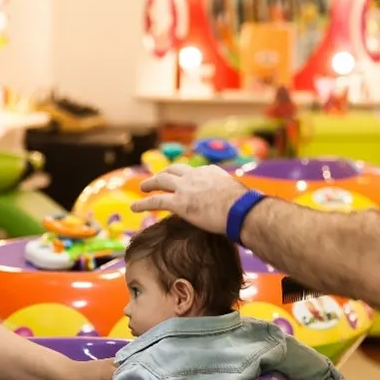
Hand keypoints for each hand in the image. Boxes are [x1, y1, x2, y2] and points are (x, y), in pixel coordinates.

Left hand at [130, 164, 248, 234]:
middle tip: (157, 178)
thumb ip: (232, 197)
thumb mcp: (239, 195)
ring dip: (150, 183)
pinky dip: (143, 203)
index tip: (184, 180)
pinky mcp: (179, 202)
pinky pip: (156, 201)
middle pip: (174, 170)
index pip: (195, 171)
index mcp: (211, 172)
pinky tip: (134, 207)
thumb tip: (240, 206)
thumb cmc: (245, 208)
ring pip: (161, 180)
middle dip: (164, 173)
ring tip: (142, 187)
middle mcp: (196, 175)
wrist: (241, 210)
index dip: (187, 176)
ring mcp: (185, 188)